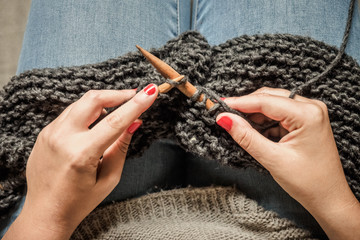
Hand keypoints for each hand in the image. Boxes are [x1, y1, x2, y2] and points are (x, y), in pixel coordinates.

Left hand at [4, 84, 158, 239]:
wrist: (45, 213)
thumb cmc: (79, 201)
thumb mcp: (109, 178)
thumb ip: (121, 147)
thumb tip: (134, 123)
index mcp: (81, 154)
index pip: (115, 121)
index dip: (136, 104)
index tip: (150, 91)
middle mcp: (62, 138)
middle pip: (93, 99)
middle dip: (117, 94)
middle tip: (134, 95)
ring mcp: (49, 133)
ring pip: (81, 103)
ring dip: (102, 102)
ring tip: (117, 110)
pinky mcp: (44, 133)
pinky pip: (69, 113)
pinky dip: (87, 112)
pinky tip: (96, 121)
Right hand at [216, 87, 359, 239]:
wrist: (328, 198)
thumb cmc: (308, 182)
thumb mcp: (272, 158)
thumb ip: (246, 136)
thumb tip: (224, 119)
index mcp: (307, 114)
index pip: (265, 101)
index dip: (239, 103)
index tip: (218, 105)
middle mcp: (311, 108)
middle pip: (269, 98)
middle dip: (246, 107)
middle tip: (224, 114)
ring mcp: (309, 113)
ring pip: (272, 104)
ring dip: (254, 114)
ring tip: (237, 125)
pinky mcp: (305, 120)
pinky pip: (278, 114)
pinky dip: (264, 121)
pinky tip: (253, 131)